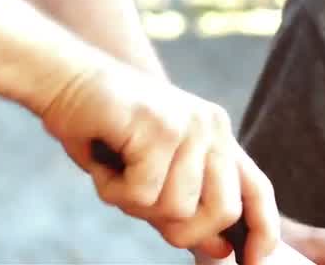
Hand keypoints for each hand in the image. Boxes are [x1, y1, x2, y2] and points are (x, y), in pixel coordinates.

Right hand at [39, 56, 278, 263]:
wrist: (61, 78)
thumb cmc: (101, 130)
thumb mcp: (151, 174)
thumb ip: (186, 206)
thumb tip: (221, 251)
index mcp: (216, 135)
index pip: (257, 190)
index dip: (263, 231)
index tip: (251, 263)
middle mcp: (211, 126)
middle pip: (222, 212)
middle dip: (179, 229)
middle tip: (139, 203)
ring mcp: (189, 124)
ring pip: (176, 208)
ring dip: (133, 204)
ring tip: (114, 170)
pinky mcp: (161, 126)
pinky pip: (142, 194)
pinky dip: (113, 190)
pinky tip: (102, 160)